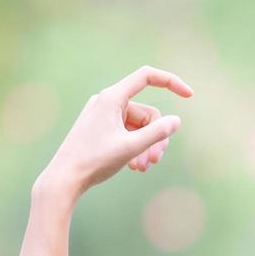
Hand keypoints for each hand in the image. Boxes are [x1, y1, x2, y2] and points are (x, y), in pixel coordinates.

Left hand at [36, 65, 193, 198]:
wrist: (64, 179)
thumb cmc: (94, 161)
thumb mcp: (131, 147)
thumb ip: (157, 133)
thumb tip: (176, 121)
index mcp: (111, 98)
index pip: (146, 77)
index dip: (170, 82)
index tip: (190, 96)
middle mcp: (106, 101)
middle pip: (146, 113)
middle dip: (155, 137)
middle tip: (155, 161)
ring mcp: (102, 115)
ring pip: (138, 126)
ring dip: (145, 147)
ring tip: (142, 168)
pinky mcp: (99, 128)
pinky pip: (126, 132)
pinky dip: (134, 147)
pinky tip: (133, 166)